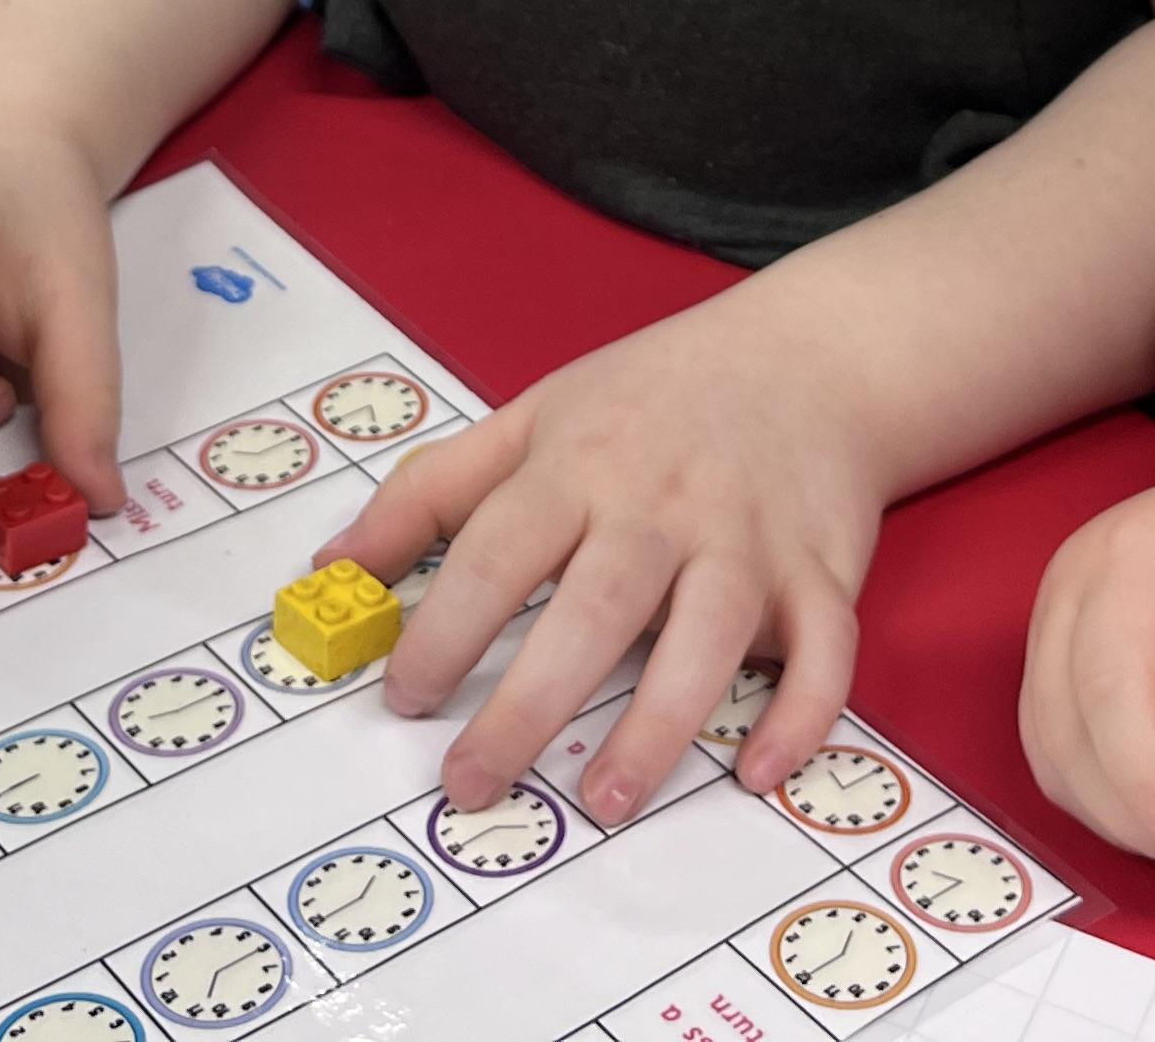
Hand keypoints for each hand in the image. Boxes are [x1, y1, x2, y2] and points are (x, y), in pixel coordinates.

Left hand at [320, 294, 894, 823]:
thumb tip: (329, 569)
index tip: (404, 699)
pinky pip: (824, 650)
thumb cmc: (651, 397)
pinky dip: (801, 713)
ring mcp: (748, 539)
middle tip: (472, 784)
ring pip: (708, 636)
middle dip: (530, 704)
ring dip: (658, 725)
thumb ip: (428, 493)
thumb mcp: (530, 416)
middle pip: (595, 608)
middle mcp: (663, 504)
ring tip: (604, 801)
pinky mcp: (822, 571)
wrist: (809, 353)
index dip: (444, 629)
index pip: (498, 552)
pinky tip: (758, 771)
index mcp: (580, 465)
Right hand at [1020, 436, 1154, 879]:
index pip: (1112, 693)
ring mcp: (1050, 625)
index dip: (1152, 790)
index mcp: (1134, 560)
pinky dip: (1122, 797)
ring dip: (1133, 816)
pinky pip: (1065, 756)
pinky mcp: (1054, 662)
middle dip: (1147, 818)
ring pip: (1056, 760)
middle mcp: (1067, 590)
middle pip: (1069, 737)